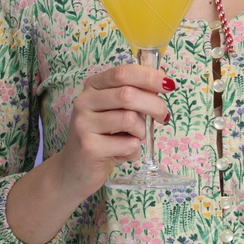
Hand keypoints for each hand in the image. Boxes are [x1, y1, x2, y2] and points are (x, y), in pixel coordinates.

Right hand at [57, 63, 173, 197]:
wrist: (74, 170)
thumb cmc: (104, 136)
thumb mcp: (118, 111)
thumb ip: (137, 94)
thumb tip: (163, 77)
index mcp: (93, 86)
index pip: (122, 73)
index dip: (149, 77)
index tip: (168, 85)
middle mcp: (84, 102)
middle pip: (128, 95)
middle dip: (155, 105)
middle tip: (163, 117)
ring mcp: (84, 124)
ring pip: (130, 119)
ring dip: (142, 132)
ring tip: (134, 139)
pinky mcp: (89, 147)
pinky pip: (128, 144)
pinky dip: (135, 151)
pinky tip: (124, 154)